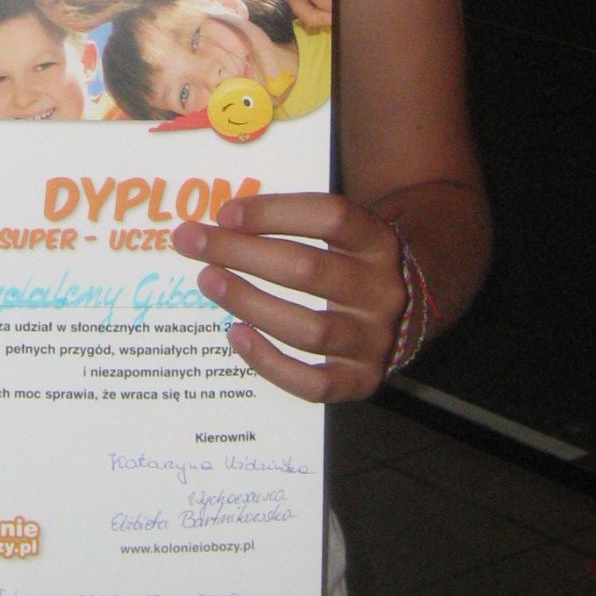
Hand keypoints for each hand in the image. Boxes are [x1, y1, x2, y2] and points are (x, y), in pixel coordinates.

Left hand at [171, 192, 405, 402]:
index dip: (275, 212)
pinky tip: (235, 334)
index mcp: (379, 242)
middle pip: (308, 270)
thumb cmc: (351, 265)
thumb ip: (296, 223)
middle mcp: (382, 291)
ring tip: (208, 281)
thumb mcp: (342, 235)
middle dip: (241, 253)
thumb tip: (219, 222)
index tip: (225, 214)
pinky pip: (313, 382)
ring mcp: (375, 341)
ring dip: (249, 302)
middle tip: (192, 242)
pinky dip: (270, 362)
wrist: (403, 319)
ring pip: (309, 328)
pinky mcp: (362, 381)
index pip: (331, 217)